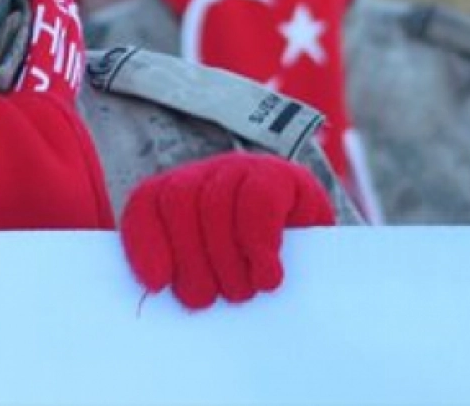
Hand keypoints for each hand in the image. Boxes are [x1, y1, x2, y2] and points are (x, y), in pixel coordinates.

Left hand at [119, 152, 334, 310]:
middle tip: (204, 299)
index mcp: (179, 191)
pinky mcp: (284, 177)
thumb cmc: (253, 271)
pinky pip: (260, 202)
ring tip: (240, 293)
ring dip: (225, 259)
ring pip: (216, 203)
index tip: (156, 284)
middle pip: (179, 202)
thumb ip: (180, 272)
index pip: (147, 202)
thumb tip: (154, 287)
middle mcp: (208, 173)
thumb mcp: (209, 271)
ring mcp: (244, 169)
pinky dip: (259, 245)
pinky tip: (266, 277)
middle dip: (188, 258)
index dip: (146, 242)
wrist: (323, 259)